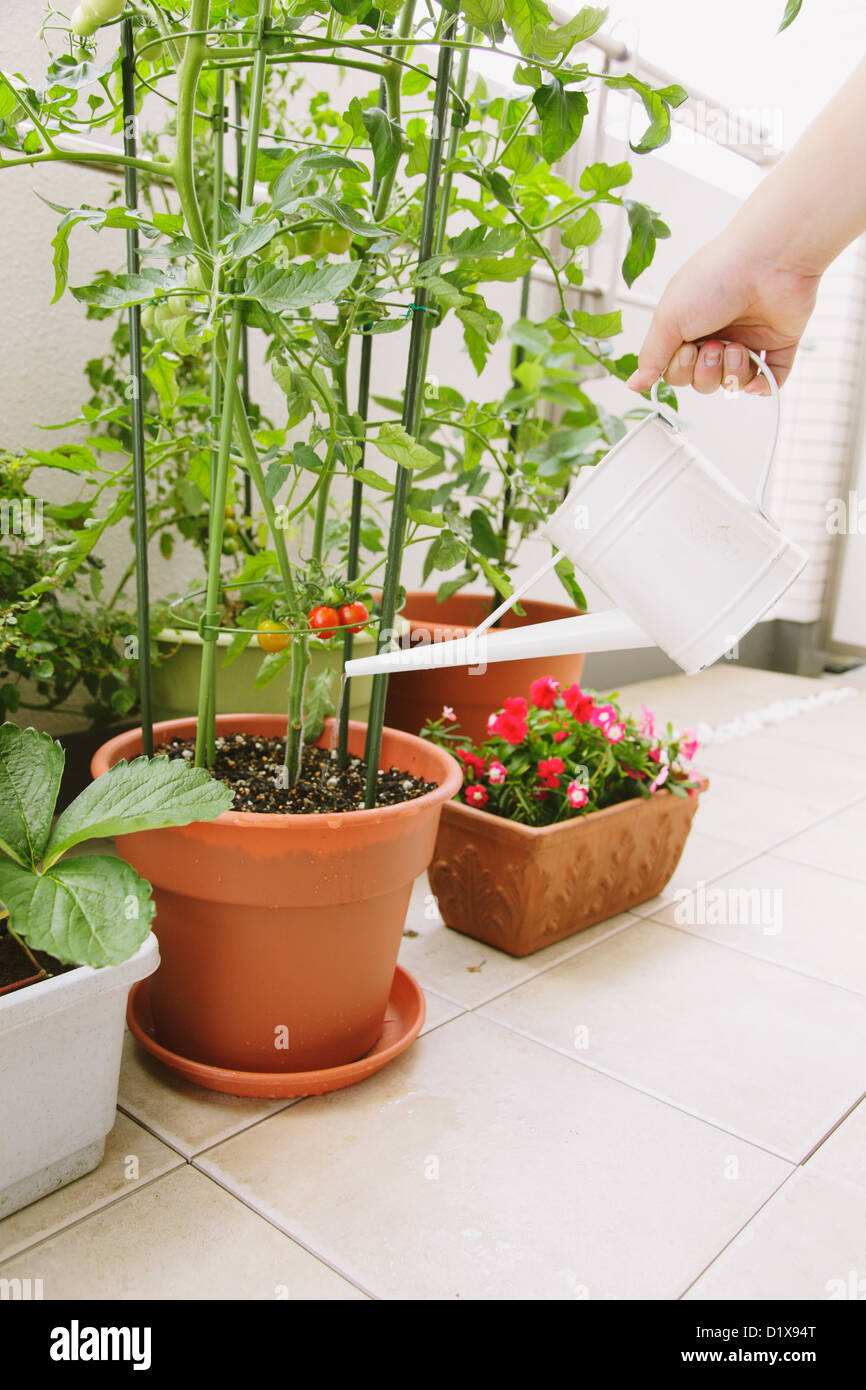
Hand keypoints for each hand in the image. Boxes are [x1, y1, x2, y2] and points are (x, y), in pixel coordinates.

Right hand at [626, 231, 820, 395]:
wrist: (770, 260)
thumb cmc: (717, 277)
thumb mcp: (669, 318)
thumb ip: (651, 356)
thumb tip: (634, 384)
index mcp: (688, 326)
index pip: (676, 371)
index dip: (680, 370)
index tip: (687, 348)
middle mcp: (716, 334)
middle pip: (702, 381)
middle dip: (706, 371)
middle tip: (714, 345)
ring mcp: (747, 340)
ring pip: (732, 384)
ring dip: (732, 372)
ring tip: (739, 347)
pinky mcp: (777, 344)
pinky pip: (769, 381)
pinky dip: (762, 385)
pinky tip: (756, 378)